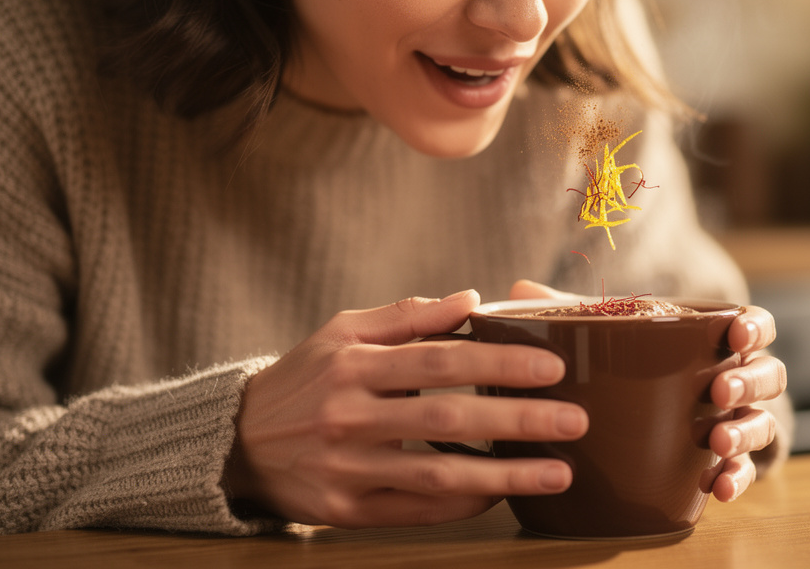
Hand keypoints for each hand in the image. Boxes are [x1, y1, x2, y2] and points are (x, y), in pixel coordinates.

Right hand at [223, 290, 588, 527]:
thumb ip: (407, 316)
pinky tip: (503, 493)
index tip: (551, 367)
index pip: (440, 361)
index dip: (499, 362)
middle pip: (448, 419)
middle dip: (518, 420)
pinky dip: (463, 504)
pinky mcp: (345, 511)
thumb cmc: (303, 379)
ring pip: (438, 475)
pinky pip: (416, 511)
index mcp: (354, 365)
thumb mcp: (342, 332)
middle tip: (574, 421)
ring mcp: (347, 468)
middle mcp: (350, 416)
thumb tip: (470, 297)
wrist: (235, 444)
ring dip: (506, 475)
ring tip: (559, 472)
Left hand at [509, 281, 788, 502]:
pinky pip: (748, 470)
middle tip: (717, 392)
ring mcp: (740, 423)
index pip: (756, 325)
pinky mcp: (733, 462)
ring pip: (762, 422)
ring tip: (716, 441)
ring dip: (744, 430)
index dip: (754, 325)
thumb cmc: (641, 371)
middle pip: (768, 375)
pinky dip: (738, 475)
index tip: (736, 332)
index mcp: (720, 344)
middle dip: (748, 381)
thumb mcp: (612, 341)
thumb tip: (518, 286)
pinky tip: (719, 485)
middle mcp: (739, 381)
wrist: (653, 430)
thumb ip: (575, 315)